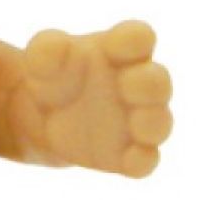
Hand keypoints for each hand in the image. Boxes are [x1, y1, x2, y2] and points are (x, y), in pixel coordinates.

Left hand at [11, 21, 172, 176]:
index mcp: (119, 51)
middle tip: (126, 85)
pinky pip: (146, 161)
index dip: (134, 39)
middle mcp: (136, 84)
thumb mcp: (42, 57)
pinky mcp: (127, 153)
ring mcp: (135, 121)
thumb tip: (54, 47)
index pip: (139, 37)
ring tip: (136, 122)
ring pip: (160, 123)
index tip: (113, 46)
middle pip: (159, 80)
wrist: (40, 118)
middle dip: (150, 84)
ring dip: (153, 122)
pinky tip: (128, 160)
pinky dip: (143, 162)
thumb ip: (46, 48)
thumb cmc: (54, 75)